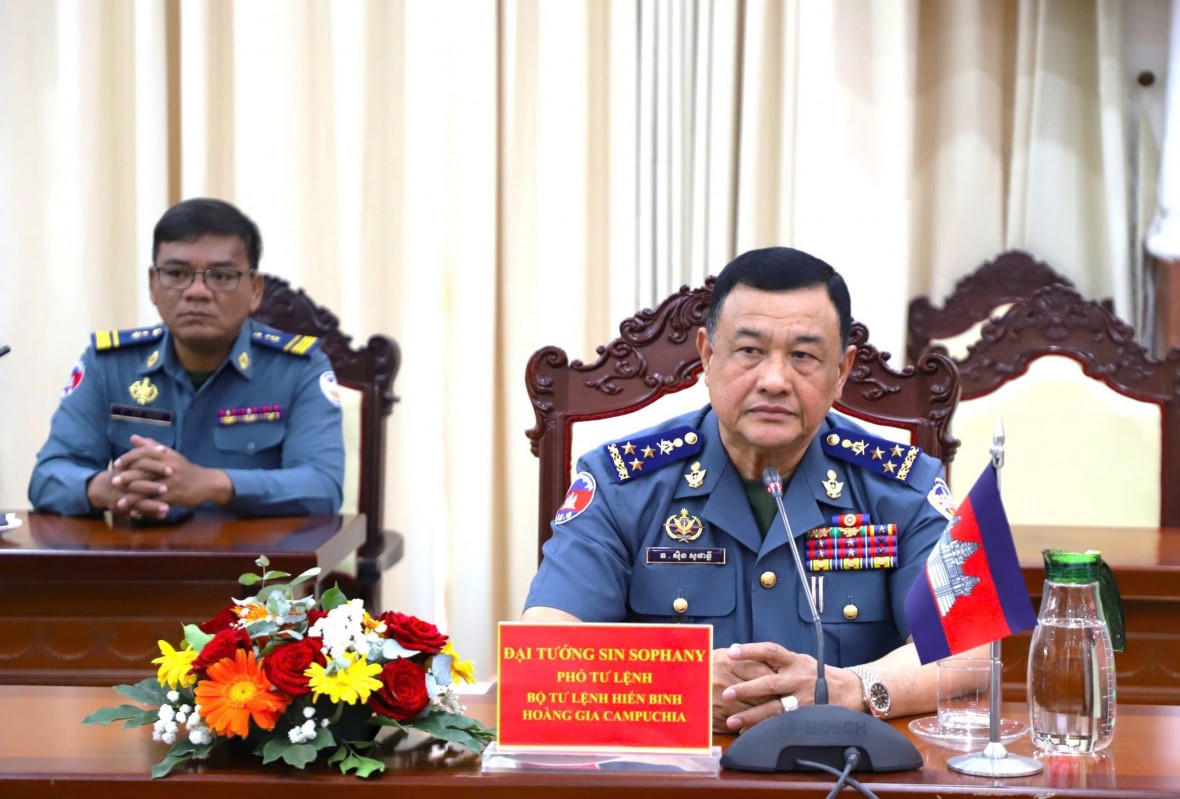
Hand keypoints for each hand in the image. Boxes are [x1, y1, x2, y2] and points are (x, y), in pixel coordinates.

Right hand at [87, 461, 167, 519]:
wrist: (102, 489)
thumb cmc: (124, 473)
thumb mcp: (131, 461)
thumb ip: (146, 453)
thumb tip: (164, 449)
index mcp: (125, 467)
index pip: (138, 461)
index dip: (153, 461)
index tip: (166, 456)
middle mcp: (121, 481)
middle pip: (136, 483)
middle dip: (152, 486)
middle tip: (167, 488)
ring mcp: (121, 495)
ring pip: (136, 501)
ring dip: (152, 505)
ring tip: (167, 508)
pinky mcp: (122, 507)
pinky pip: (137, 511)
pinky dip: (150, 513)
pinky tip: (163, 515)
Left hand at [112, 435, 232, 512]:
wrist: (206, 483)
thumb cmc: (185, 469)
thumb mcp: (170, 455)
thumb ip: (150, 446)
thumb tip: (133, 438)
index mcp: (166, 455)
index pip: (144, 453)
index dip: (129, 458)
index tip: (117, 463)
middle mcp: (168, 467)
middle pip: (144, 471)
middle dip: (127, 477)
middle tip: (113, 481)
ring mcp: (171, 482)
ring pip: (148, 488)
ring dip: (132, 496)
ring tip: (118, 501)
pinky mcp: (175, 495)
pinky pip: (156, 502)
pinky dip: (144, 507)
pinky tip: (134, 511)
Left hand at [718, 642, 825, 731]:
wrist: (849, 691)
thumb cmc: (816, 674)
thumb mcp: (799, 661)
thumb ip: (776, 662)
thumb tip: (743, 657)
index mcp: (795, 661)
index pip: (771, 651)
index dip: (751, 650)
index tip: (731, 651)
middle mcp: (798, 679)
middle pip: (770, 684)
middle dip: (747, 690)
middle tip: (726, 693)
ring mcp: (802, 700)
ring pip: (774, 709)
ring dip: (751, 716)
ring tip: (731, 721)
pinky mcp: (805, 718)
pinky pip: (781, 724)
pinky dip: (763, 729)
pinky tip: (747, 731)